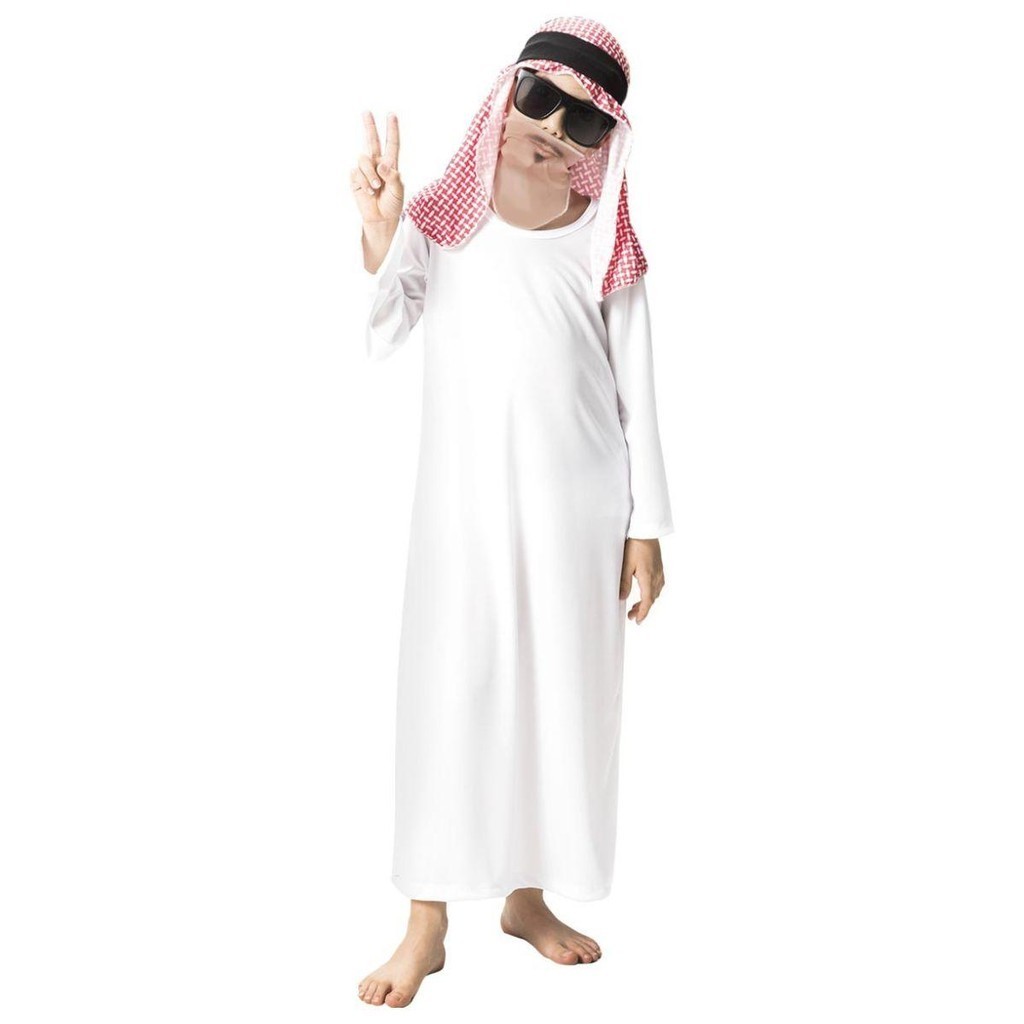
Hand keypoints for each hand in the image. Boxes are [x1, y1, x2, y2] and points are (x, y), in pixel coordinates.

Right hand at [351, 111, 403, 225]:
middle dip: (369, 127)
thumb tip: (382, 164)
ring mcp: (365, 170)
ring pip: (363, 159)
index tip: (392, 115)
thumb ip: (393, 177)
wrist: (381, 219)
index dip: (392, 130)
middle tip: (366, 112)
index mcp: (390, 164)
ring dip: (370, 173)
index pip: (392, 144)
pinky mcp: (355, 178)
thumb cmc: (392, 205)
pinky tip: (369, 192)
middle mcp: (377, 164)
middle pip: (372, 141)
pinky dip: (364, 182)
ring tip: (376, 187)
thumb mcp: (399, 191)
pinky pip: (357, 173)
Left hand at [619, 539, 665, 623]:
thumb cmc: (635, 545)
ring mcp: (659, 572)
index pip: (647, 601)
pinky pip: (658, 585)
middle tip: (632, 616)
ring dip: (647, 601)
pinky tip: (645, 591)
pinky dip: (651, 593)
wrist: (646, 530)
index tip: (638, 621)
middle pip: (652, 599)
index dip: (643, 613)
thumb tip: (622, 597)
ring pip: (655, 593)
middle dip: (642, 609)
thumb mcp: (626, 565)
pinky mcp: (659, 567)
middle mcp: (656, 577)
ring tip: (636, 606)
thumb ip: (624, 582)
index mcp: (648, 578)